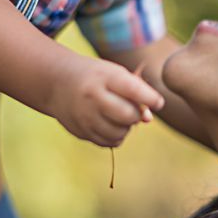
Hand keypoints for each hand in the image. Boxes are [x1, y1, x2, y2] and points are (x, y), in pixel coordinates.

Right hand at [50, 55, 165, 146]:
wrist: (58, 83)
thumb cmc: (97, 77)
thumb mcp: (115, 75)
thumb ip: (137, 93)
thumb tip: (148, 119)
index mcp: (104, 77)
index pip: (133, 90)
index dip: (150, 99)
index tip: (158, 102)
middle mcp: (92, 97)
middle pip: (128, 116)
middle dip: (136, 115)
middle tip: (133, 109)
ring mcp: (84, 116)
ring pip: (120, 133)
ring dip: (126, 127)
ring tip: (118, 115)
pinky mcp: (80, 131)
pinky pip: (109, 142)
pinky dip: (115, 136)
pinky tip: (110, 123)